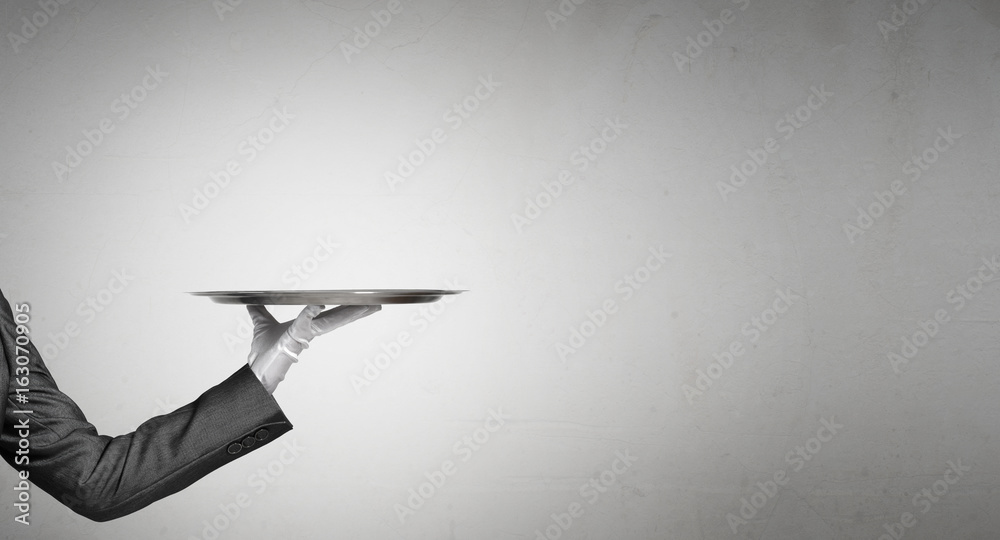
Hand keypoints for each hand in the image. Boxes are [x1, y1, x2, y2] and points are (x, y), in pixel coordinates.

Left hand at [247, 304, 380, 392]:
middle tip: (374, 304)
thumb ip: (260, 313)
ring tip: (366, 306)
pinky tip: (318, 304)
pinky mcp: (294, 338)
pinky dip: (310, 313)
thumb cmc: (262, 354)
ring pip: (330, 322)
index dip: (345, 309)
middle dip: (356, 311)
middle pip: (337, 318)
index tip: (360, 302)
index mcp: (306, 327)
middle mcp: (309, 331)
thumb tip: (252, 303)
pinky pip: (303, 322)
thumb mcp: (262, 325)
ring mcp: (304, 335)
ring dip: (348, 314)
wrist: (256, 371)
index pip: (330, 315)